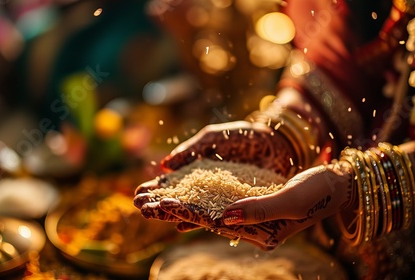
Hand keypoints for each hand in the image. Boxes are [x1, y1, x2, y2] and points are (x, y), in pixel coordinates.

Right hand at [134, 120, 297, 223]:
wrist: (277, 142)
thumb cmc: (244, 136)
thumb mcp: (213, 137)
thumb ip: (191, 150)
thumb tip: (165, 165)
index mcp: (198, 170)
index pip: (172, 182)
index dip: (155, 188)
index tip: (137, 193)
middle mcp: (207, 187)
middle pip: (178, 198)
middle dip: (157, 202)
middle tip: (138, 207)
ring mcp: (220, 198)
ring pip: (192, 208)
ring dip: (172, 212)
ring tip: (154, 216)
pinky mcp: (236, 205)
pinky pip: (215, 215)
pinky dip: (198, 219)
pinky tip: (183, 225)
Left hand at [135, 159, 352, 249]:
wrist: (335, 183)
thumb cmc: (319, 191)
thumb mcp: (291, 199)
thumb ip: (260, 210)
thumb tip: (224, 217)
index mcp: (258, 233)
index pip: (212, 223)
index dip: (183, 212)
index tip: (156, 204)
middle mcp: (248, 227)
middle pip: (201, 216)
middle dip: (169, 208)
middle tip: (137, 199)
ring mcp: (246, 213)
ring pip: (203, 205)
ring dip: (176, 199)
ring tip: (147, 194)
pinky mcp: (246, 199)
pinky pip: (215, 194)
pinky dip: (195, 189)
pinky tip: (176, 185)